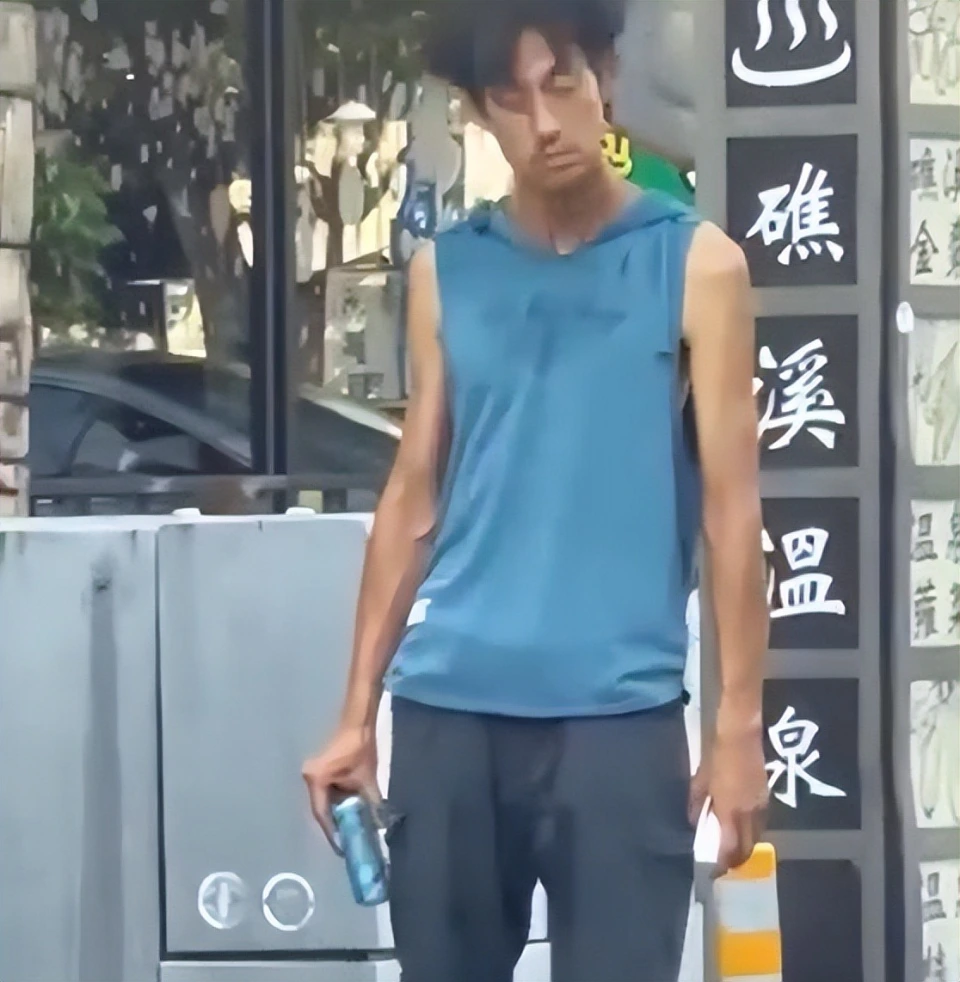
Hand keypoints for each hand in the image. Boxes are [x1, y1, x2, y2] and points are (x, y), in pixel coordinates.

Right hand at [302, 725, 379, 853]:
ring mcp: (313, 774)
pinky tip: (349, 811)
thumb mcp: (366, 778)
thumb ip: (371, 801)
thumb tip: (380, 824)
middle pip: (321, 808)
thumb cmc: (360, 747)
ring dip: (337, 813)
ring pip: (324, 801)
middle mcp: (310, 778)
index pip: (321, 813)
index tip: (341, 847)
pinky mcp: (320, 770)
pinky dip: (338, 802)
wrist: (359, 722)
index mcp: (316, 780)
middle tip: (346, 841)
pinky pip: (327, 792)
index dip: (331, 832)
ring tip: (349, 830)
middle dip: (334, 825)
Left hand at [689, 708, 768, 876]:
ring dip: (745, 847)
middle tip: (723, 864)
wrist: (741, 733)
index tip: (714, 871)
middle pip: (748, 849)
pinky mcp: (766, 797)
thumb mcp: (701, 780)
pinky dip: (751, 832)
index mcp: (731, 811)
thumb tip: (695, 823)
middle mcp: (750, 814)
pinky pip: (761, 824)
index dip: (723, 863)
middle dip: (736, 860)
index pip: (731, 848)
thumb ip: (697, 804)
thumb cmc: (717, 754)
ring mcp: (761, 806)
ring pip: (757, 838)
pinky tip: (741, 828)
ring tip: (731, 848)